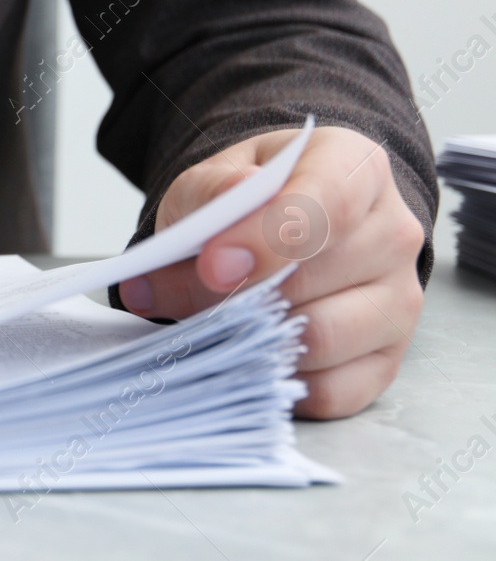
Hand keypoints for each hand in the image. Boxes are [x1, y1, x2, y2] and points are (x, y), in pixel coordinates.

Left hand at [117, 126, 425, 418]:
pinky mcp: (386, 359)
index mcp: (356, 169)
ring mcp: (398, 301)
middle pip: (313, 280)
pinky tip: (237, 354)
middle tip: (161, 292)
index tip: (211, 265)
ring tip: (193, 321)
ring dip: (245, 339)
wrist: (280, 224)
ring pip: (322, 339)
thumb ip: (213, 190)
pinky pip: (331, 391)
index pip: (328, 206)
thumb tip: (229, 201)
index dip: (267, 239)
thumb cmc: (250, 197)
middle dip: (226, 294)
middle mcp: (393, 234)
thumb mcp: (215, 176)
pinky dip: (273, 381)